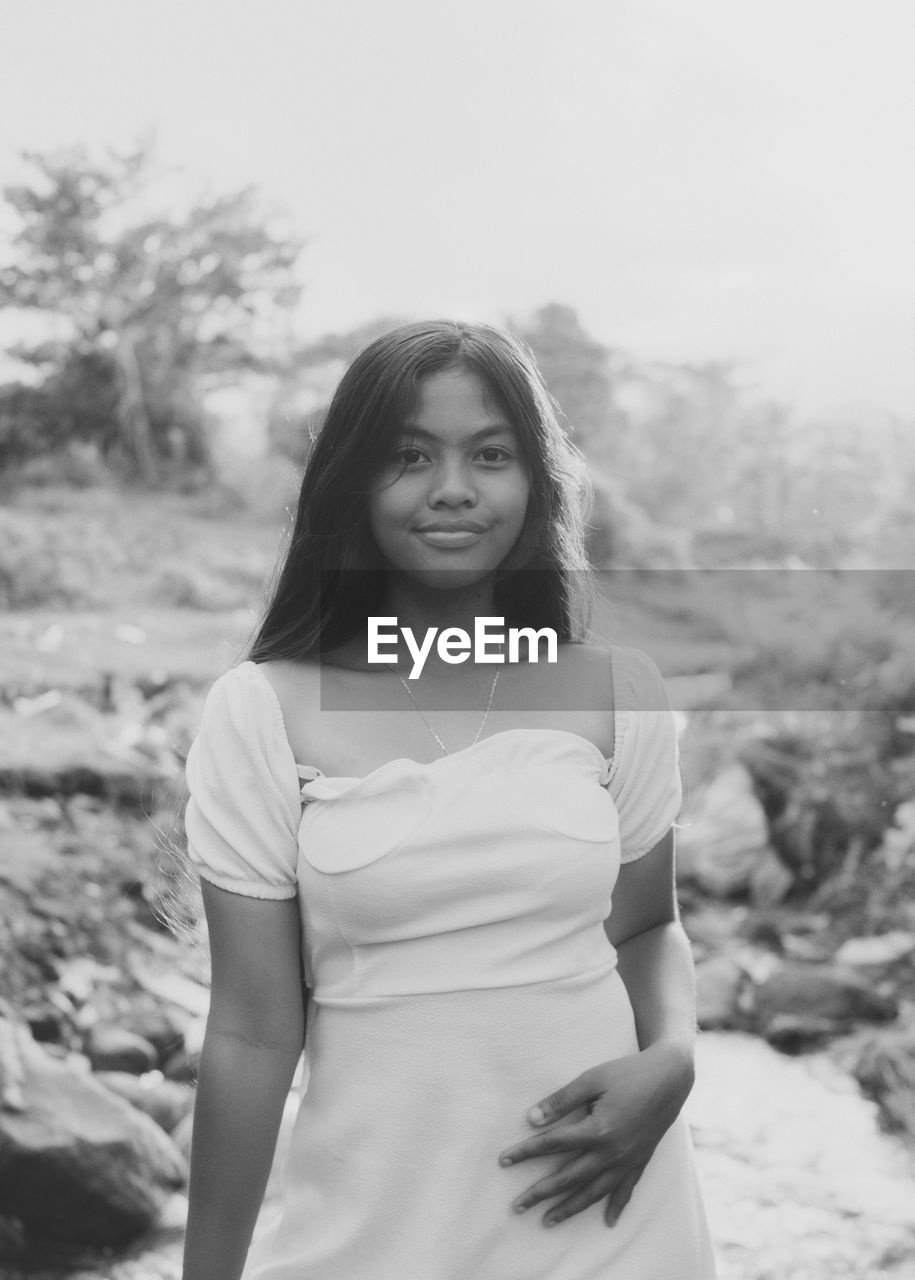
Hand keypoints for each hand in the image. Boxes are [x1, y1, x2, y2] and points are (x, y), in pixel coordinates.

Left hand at [497, 1041, 693, 1227]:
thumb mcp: (591, 1079)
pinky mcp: (641, 1161)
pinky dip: (616, 1207)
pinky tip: (608, 1222)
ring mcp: (628, 1161)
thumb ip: (561, 1100)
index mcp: (598, 1130)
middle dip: (541, 1193)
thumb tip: (531, 1119)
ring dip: (570, 1209)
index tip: (504, 1161)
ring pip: (594, 1192)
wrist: (671, 1077)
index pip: (553, 1145)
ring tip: (548, 1220)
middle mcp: (612, 1152)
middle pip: (569, 1178)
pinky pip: (626, 1190)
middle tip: (517, 1206)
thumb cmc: (628, 1073)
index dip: (526, 1152)